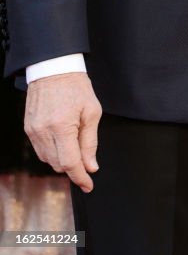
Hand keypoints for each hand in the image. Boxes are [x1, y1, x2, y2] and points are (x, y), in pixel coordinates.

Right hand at [24, 73, 101, 191]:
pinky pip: (40, 150)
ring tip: (74, 144)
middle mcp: (44, 132)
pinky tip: (62, 142)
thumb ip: (90, 142)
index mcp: (62, 127)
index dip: (80, 177)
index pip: (70, 163)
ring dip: (62, 160)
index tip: (88, 185)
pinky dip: (52, 152)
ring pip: (48, 160)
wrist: (54, 68)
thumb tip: (91, 166)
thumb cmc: (76, 87)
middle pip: (58, 165)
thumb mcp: (92, 111)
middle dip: (74, 167)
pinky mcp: (28, 129)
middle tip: (86, 160)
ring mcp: (33, 131)